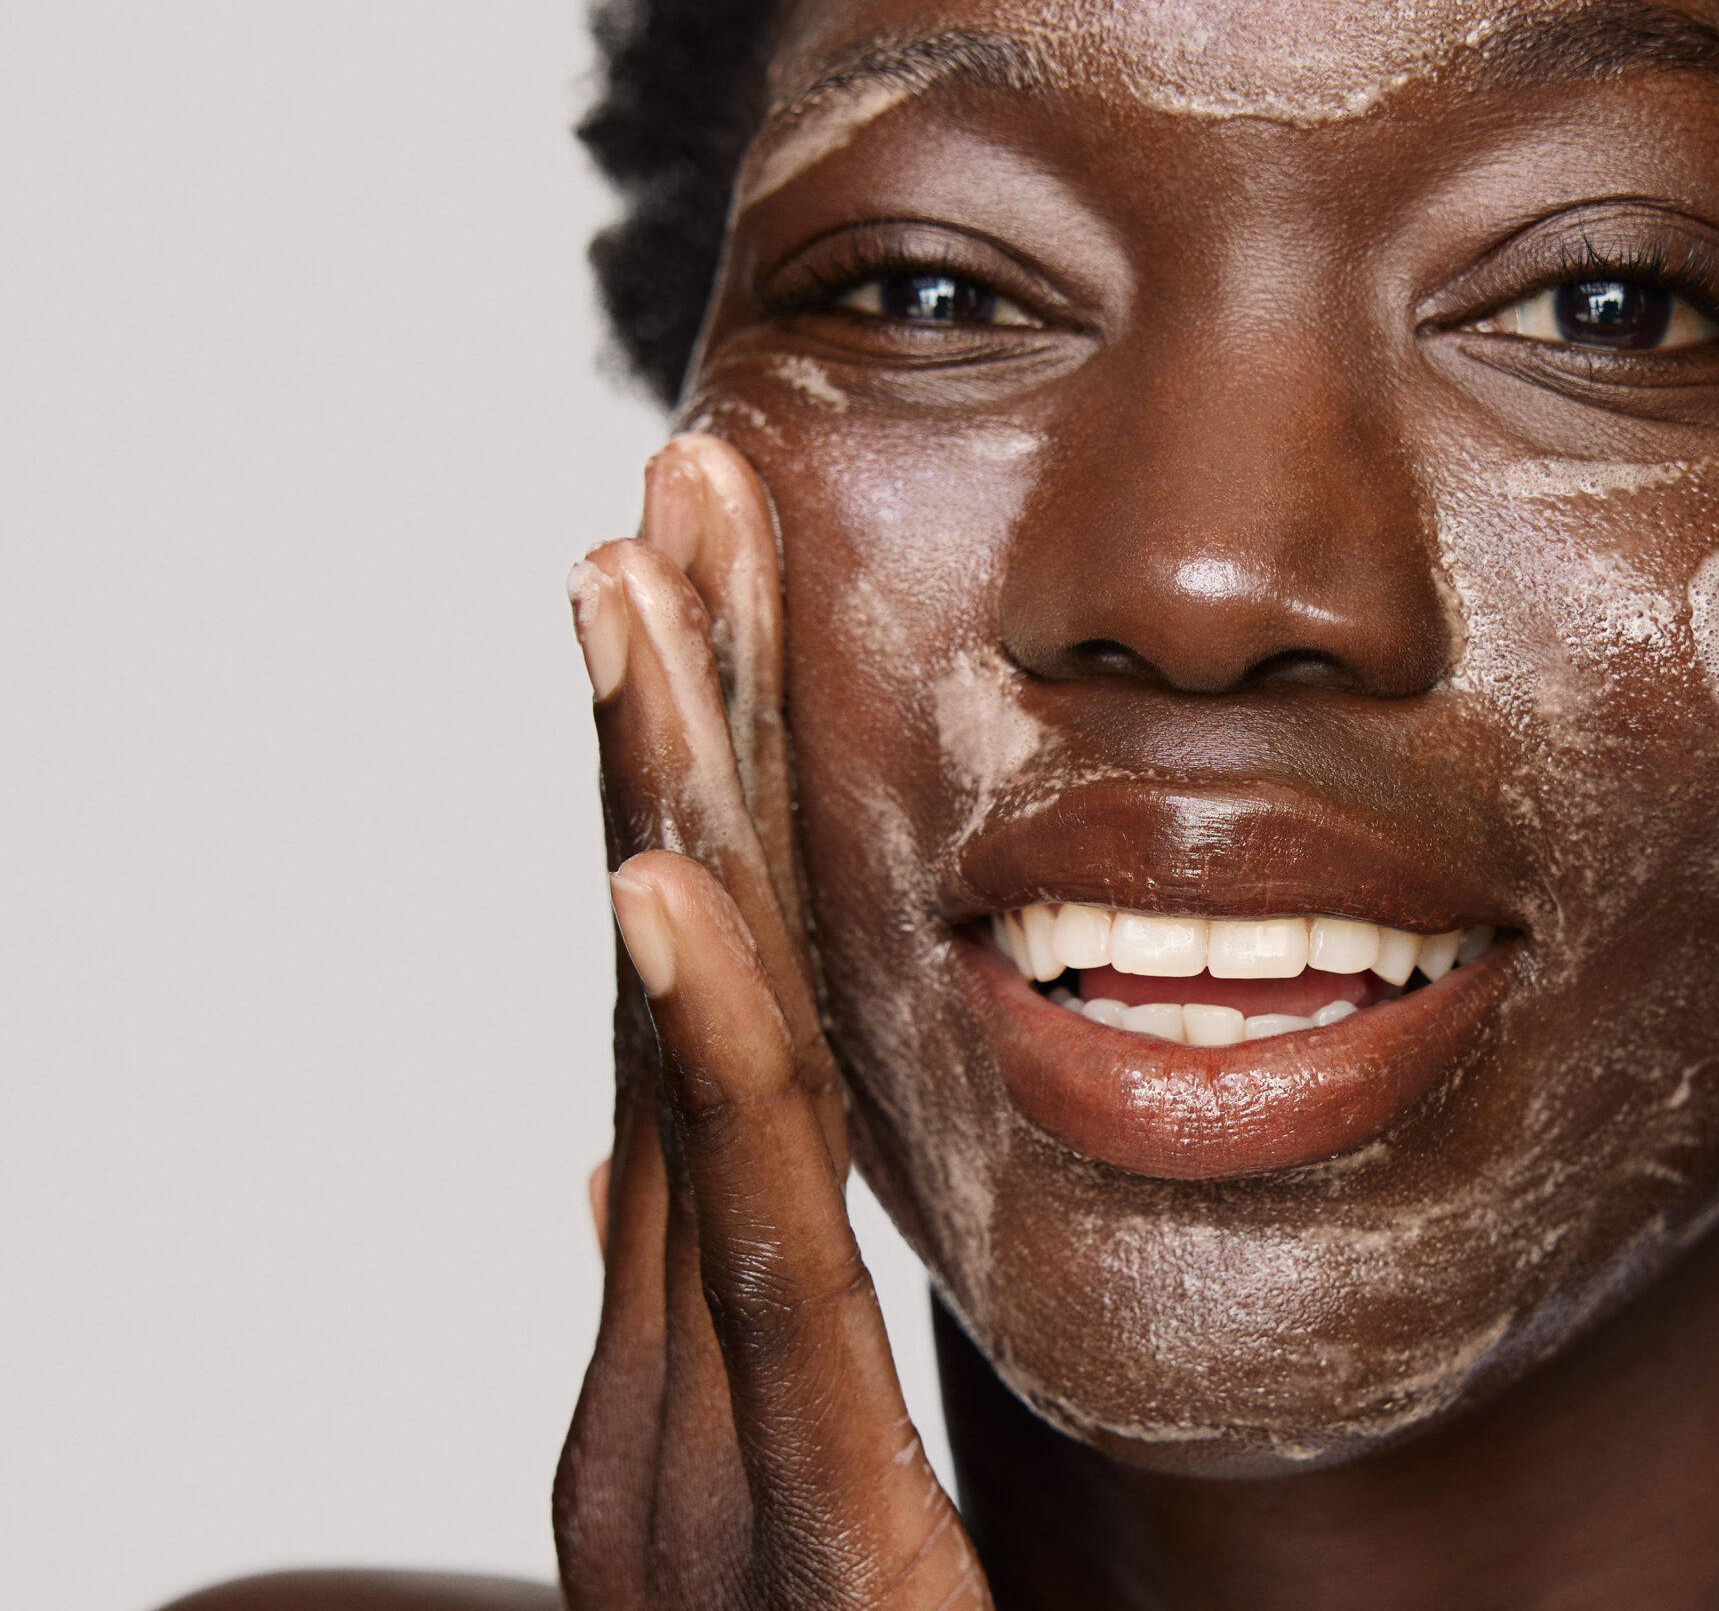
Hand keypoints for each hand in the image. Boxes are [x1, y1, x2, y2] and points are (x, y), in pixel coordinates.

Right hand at [552, 437, 989, 1609]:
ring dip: (654, 817)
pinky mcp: (791, 1547)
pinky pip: (754, 1271)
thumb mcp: (820, 1487)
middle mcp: (658, 1381)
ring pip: (685, 1084)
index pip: (695, 1020)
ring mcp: (694, 1463)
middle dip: (662, 734)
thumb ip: (729, 1314)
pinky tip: (660, 892)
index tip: (700, 587)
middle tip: (663, 494)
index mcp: (689, 1352)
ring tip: (634, 595)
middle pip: (667, 996)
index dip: (684, 790)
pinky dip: (700, 1067)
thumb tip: (618, 1136)